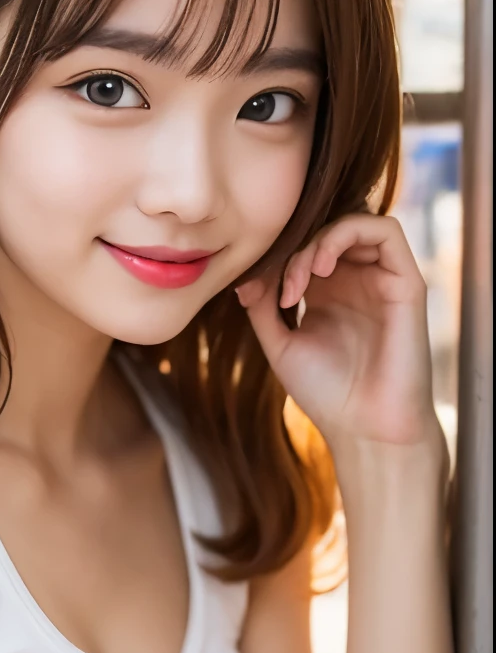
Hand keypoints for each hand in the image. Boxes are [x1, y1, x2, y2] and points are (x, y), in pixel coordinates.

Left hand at [235, 214, 441, 456]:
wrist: (366, 428)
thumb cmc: (326, 393)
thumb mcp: (280, 345)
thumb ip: (262, 306)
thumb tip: (246, 275)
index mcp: (329, 293)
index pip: (303, 247)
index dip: (277, 257)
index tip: (253, 290)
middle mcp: (357, 281)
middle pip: (326, 231)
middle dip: (296, 249)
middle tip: (282, 289)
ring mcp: (382, 280)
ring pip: (354, 224)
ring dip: (320, 240)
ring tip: (303, 275)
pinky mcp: (406, 282)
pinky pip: (386, 230)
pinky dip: (349, 233)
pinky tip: (322, 264)